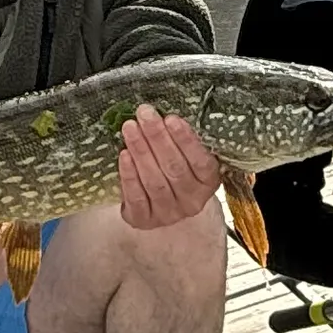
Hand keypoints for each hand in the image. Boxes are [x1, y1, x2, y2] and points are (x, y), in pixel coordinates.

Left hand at [116, 108, 223, 230]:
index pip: (200, 162)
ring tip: (130, 127)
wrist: (158, 204)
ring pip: (155, 181)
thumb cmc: (175, 170)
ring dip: (141, 151)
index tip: (171, 118)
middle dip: (157, 138)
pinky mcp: (145, 220)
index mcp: (208, 183)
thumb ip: (180, 140)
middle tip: (144, 114)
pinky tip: (124, 154)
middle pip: (174, 168)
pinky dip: (130, 175)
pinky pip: (137, 197)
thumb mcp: (186, 157)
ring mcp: (169, 214)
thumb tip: (162, 111)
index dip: (186, 140)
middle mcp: (192, 201)